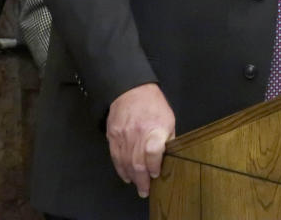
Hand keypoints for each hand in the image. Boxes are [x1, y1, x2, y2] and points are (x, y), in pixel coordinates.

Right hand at [106, 83, 175, 197]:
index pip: (153, 152)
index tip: (156, 173)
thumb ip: (167, 138)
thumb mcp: (168, 119)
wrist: (131, 90)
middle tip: (145, 190)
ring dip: (132, 177)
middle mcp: (137, 134)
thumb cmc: (154, 105)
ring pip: (125, 163)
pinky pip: (115, 157)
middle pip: (137, 162)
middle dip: (142, 180)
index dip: (154, 166)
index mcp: (154, 128)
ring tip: (138, 186)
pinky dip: (121, 169)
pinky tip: (127, 176)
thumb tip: (166, 156)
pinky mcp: (112, 137)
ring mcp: (122, 136)